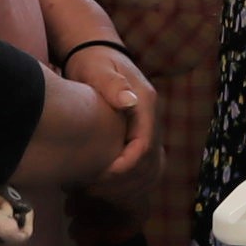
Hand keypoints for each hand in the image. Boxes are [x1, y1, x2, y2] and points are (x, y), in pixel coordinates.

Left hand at [64, 40, 156, 179]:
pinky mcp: (141, 132)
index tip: (102, 177)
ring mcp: (149, 125)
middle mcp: (152, 117)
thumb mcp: (98, 70)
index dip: (126, 166)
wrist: (97, 53)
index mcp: (145, 103)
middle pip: (150, 161)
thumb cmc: (93, 63)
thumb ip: (112, 84)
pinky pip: (145, 164)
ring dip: (130, 185)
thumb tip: (130, 101)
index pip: (144, 145)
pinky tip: (108, 187)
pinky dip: (131, 180)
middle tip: (95, 190)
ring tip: (100, 192)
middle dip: (125, 181)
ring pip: (152, 166)